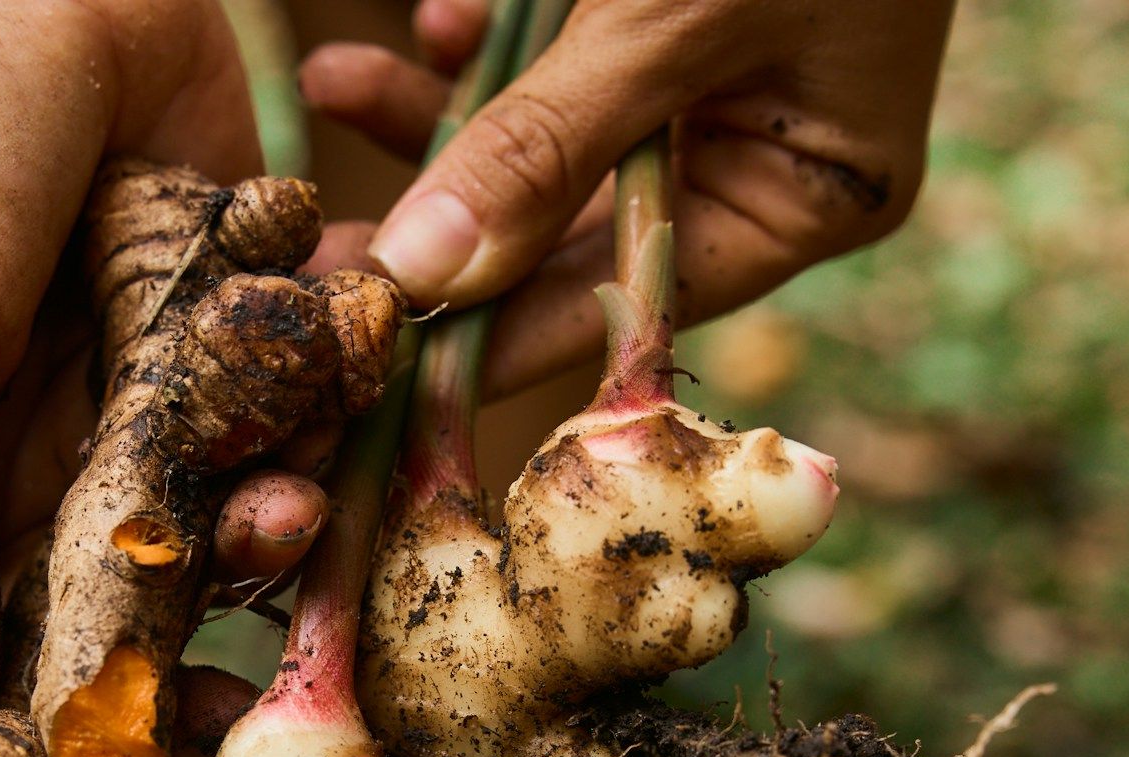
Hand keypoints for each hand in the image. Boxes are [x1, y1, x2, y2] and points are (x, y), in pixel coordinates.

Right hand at [0, 0, 325, 756]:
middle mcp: (44, 468)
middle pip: (102, 651)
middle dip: (156, 713)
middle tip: (215, 747)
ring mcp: (150, 406)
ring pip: (217, 549)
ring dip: (257, 556)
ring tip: (277, 521)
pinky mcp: (242, 334)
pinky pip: (295, 424)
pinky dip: (316, 426)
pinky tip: (326, 406)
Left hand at [300, 0, 952, 396]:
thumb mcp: (672, 20)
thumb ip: (545, 145)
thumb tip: (421, 272)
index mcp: (803, 199)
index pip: (629, 302)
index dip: (498, 335)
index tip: (383, 352)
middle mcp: (755, 157)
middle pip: (569, 230)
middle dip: (445, 214)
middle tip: (325, 241)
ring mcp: (707, 86)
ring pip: (544, 140)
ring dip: (438, 110)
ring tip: (335, 80)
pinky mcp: (654, 19)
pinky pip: (551, 60)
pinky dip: (486, 43)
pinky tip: (435, 20)